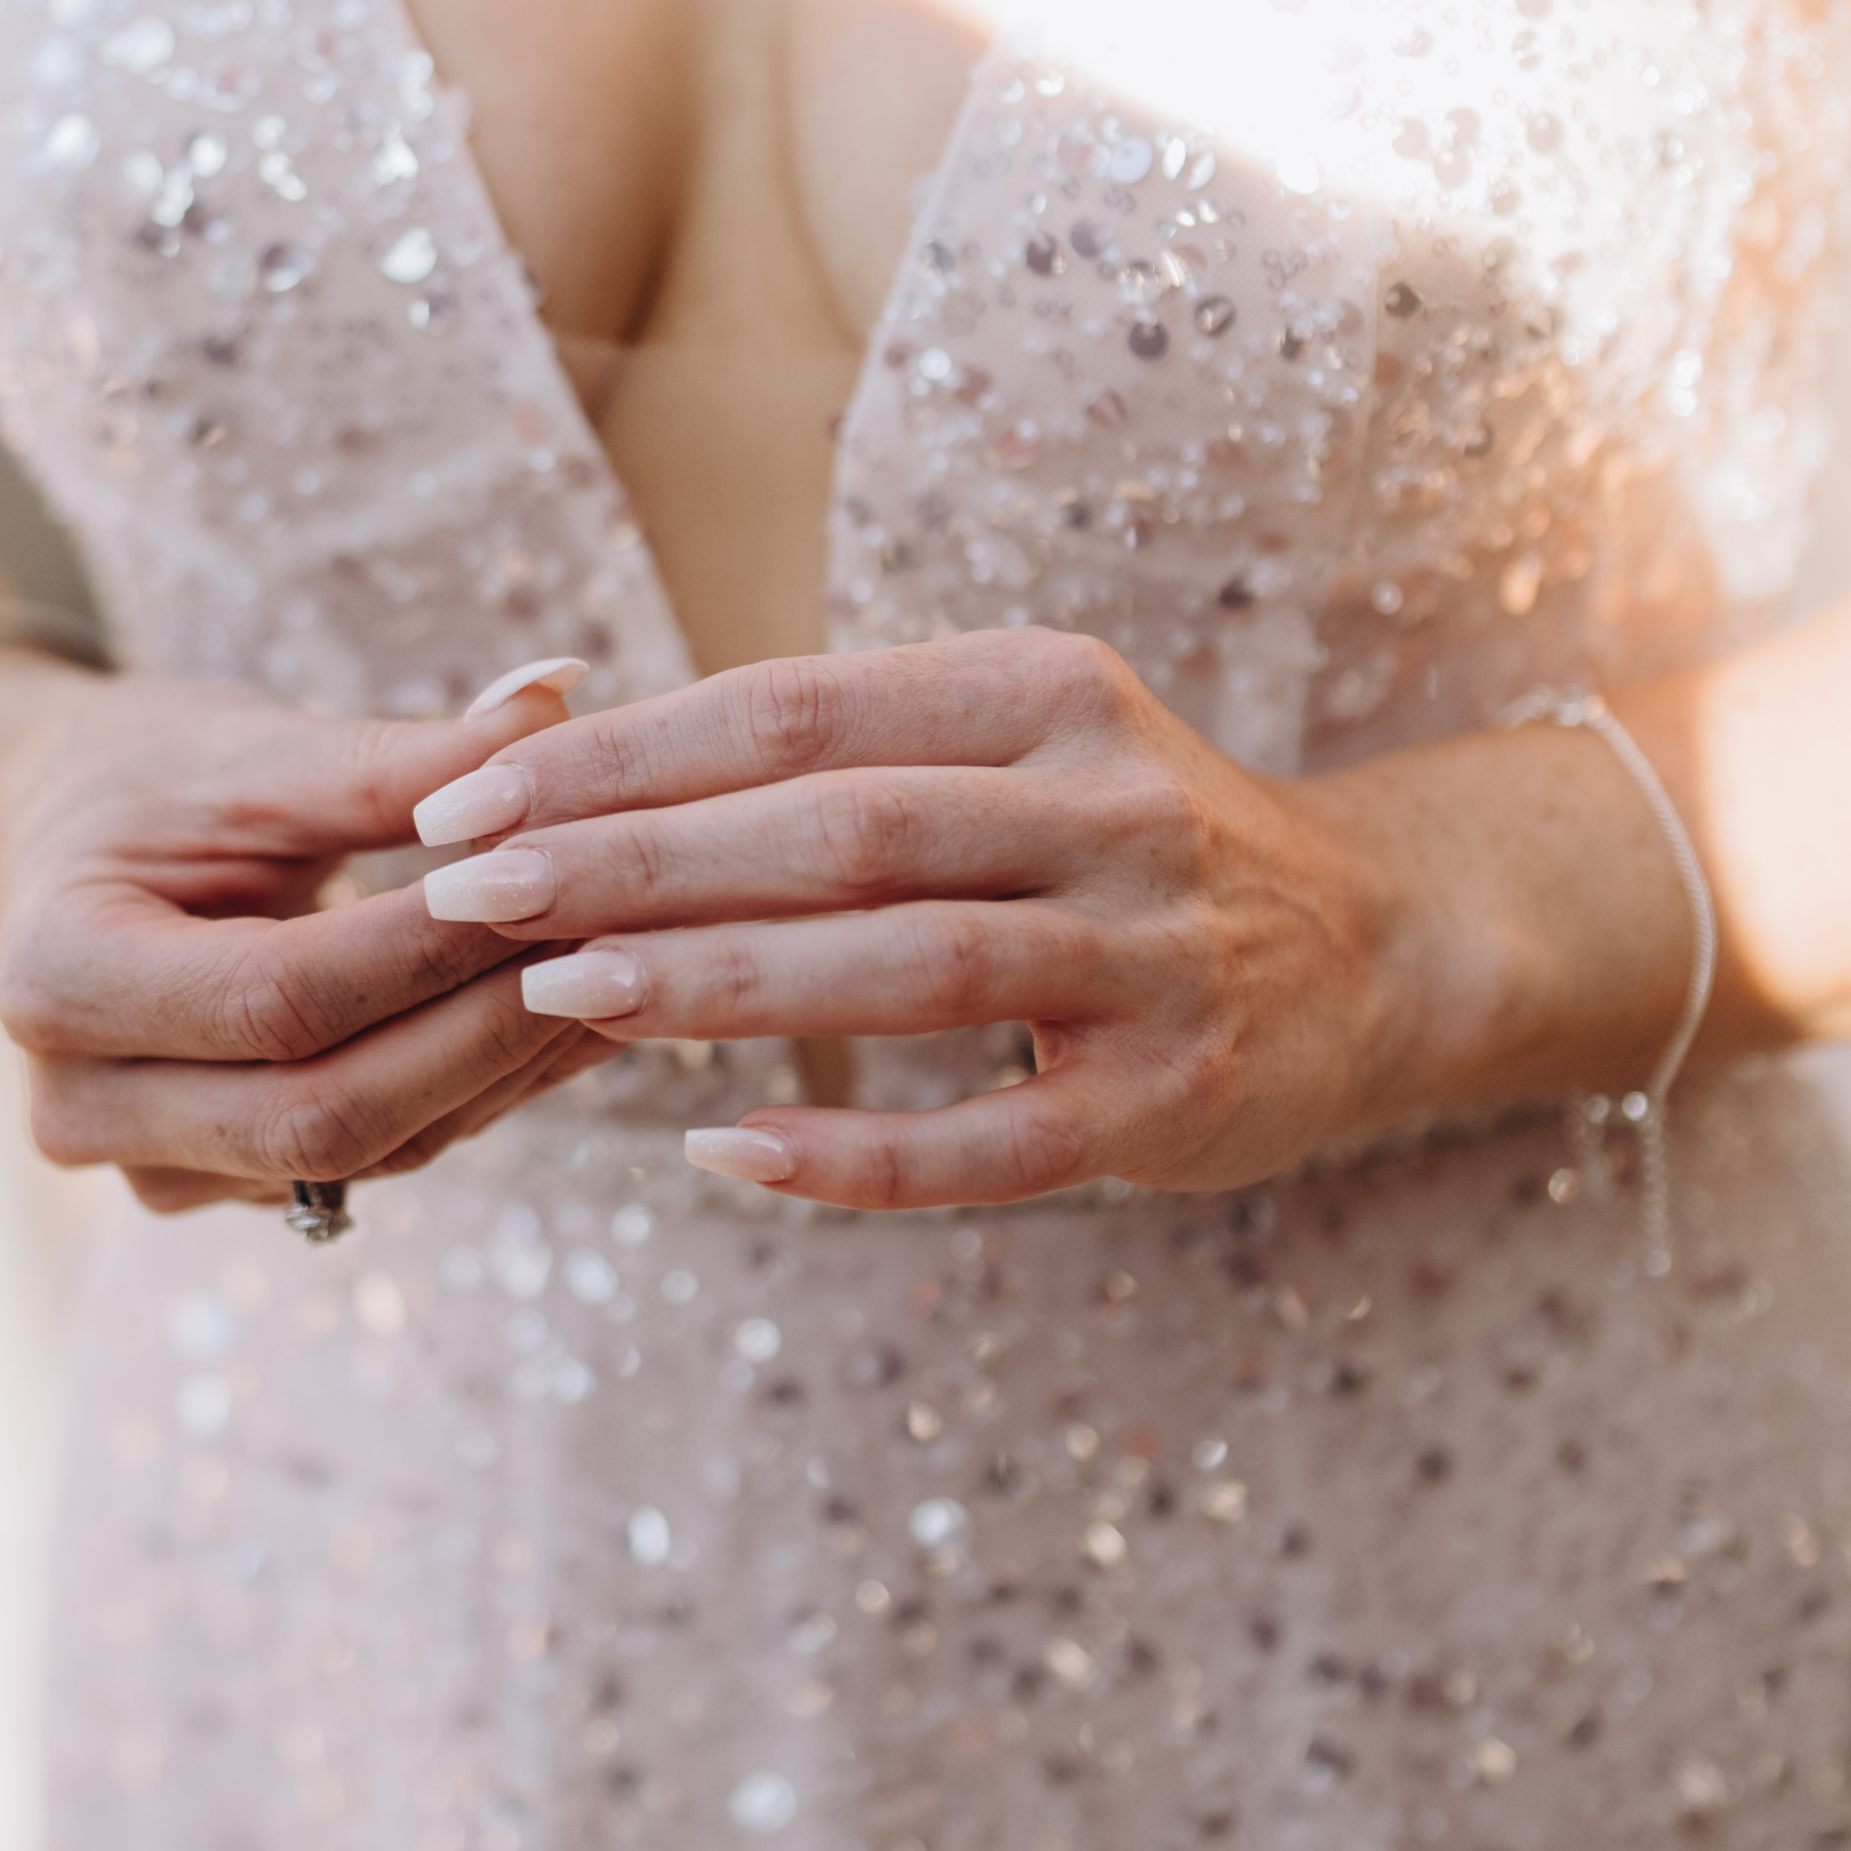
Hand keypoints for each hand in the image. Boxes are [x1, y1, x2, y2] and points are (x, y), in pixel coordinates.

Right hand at [0, 655, 617, 1215]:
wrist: (62, 847)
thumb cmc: (148, 777)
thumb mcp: (253, 751)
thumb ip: (398, 758)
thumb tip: (558, 697)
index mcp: (59, 981)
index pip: (283, 998)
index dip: (433, 954)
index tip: (563, 878)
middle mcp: (83, 1106)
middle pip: (327, 1110)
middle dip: (488, 1032)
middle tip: (621, 939)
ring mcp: (151, 1169)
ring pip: (369, 1150)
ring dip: (506, 1067)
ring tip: (626, 968)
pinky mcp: (224, 1186)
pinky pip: (376, 1155)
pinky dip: (478, 1086)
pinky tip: (572, 1013)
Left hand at [394, 631, 1645, 1211]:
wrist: (1387, 947)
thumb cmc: (1130, 843)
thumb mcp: (1020, 745)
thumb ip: (844, 753)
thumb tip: (577, 772)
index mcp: (1042, 694)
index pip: (790, 709)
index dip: (617, 755)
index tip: (462, 797)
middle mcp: (1107, 807)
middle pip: (831, 827)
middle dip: (630, 858)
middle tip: (465, 889)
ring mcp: (1148, 960)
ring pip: (904, 967)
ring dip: (719, 984)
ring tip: (558, 997)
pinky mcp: (1171, 1103)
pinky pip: (989, 1143)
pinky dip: (853, 1152)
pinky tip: (724, 1155)